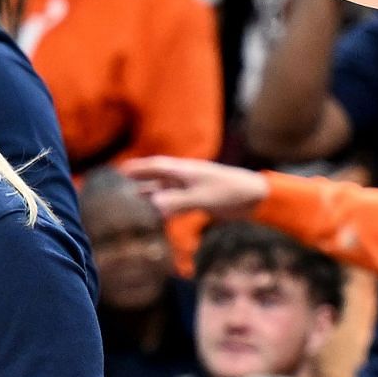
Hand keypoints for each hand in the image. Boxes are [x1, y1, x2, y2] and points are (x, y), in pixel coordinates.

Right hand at [122, 157, 268, 219]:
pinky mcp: (202, 198)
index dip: (139, 168)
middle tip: (124, 176)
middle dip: (142, 176)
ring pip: (168, 187)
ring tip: (136, 193)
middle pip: (159, 174)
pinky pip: (178, 200)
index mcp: (185, 170)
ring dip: (152, 190)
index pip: (157, 167)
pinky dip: (166, 203)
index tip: (122, 169)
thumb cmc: (230, 192)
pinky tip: (160, 210)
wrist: (255, 196)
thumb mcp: (203, 197)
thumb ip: (178, 201)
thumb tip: (154, 205)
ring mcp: (194, 187)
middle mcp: (187, 176)